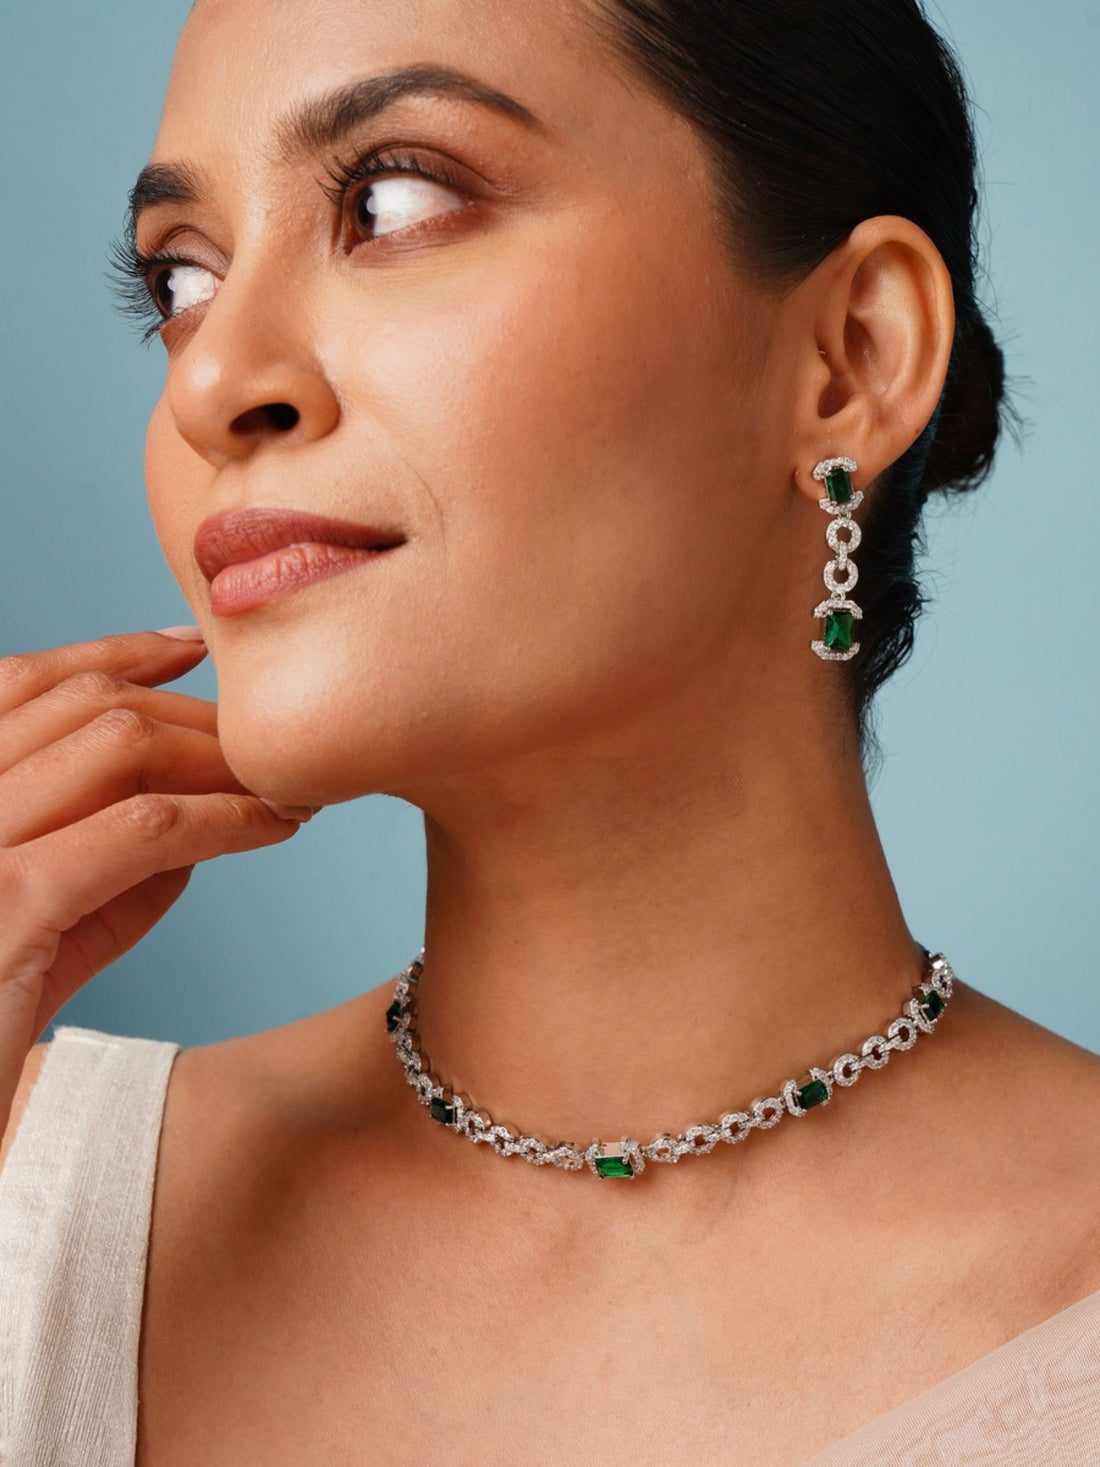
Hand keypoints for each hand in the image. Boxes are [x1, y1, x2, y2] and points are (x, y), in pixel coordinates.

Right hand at [0, 627, 311, 1130]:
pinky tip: (274, 826)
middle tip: (273, 744)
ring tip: (288, 785)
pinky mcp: (3, 901)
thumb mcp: (49, 927)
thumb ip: (107, 859)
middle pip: (85, 707)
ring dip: (221, 757)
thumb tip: (199, 808)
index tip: (195, 645)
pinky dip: (220, 816)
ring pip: (116, 747)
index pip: (21, 684)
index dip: (113, 651)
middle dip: (195, 712)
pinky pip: (138, 830)